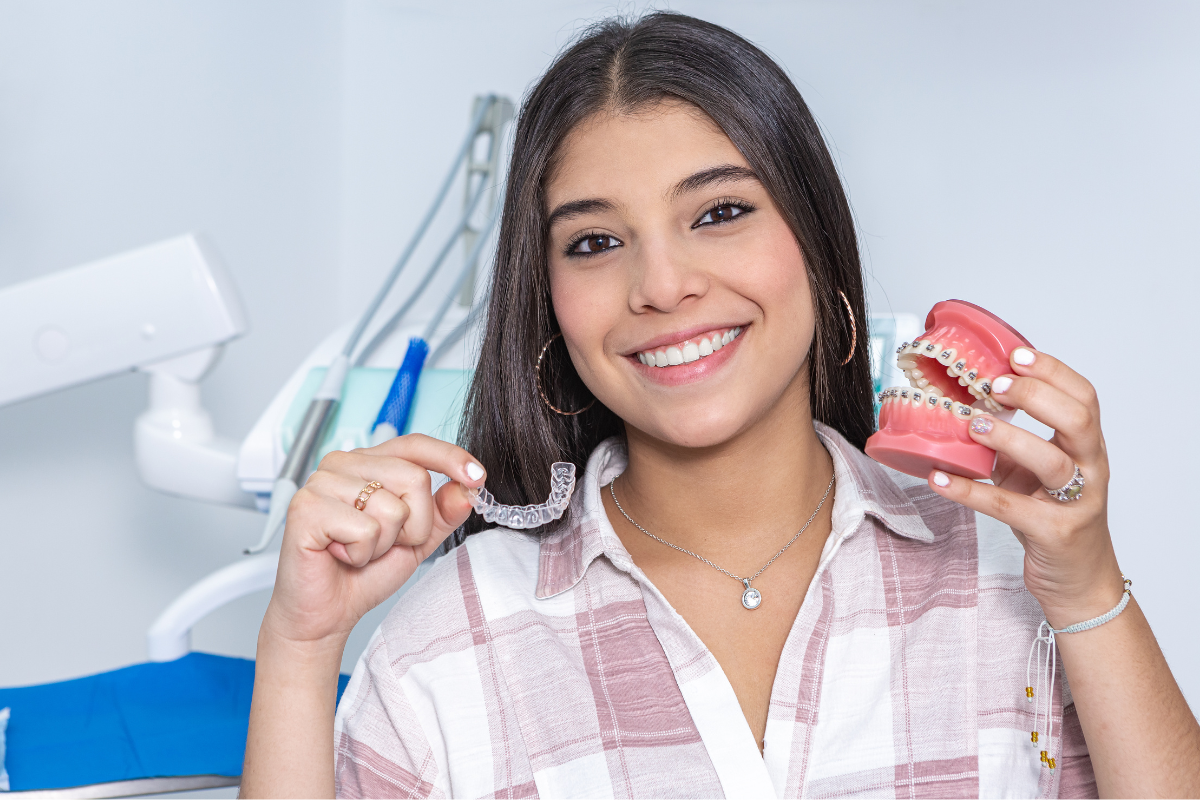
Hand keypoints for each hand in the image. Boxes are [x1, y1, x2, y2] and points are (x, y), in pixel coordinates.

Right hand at [260, 434, 485, 647]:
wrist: (326, 613)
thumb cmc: (363, 572)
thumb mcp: (417, 539)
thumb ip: (442, 511)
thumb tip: (467, 488)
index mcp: (367, 462)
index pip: (414, 444)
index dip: (449, 457)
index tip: (477, 475)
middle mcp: (342, 464)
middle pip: (414, 477)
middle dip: (413, 524)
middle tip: (384, 543)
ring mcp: (320, 482)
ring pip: (391, 506)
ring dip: (385, 543)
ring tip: (358, 550)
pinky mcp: (306, 508)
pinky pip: (365, 529)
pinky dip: (361, 553)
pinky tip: (340, 555)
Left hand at [927, 347, 1122, 626]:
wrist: (1078, 580)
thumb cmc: (1052, 516)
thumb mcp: (1035, 471)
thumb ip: (1012, 440)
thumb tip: (963, 404)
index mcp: (1087, 447)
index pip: (1084, 397)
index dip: (1052, 371)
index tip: (1015, 354)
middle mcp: (1090, 470)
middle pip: (1078, 421)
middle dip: (1036, 396)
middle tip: (993, 387)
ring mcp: (1076, 503)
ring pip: (1054, 463)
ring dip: (1010, 438)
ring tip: (971, 424)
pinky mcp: (1054, 534)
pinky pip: (1011, 508)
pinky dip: (972, 492)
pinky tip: (939, 479)